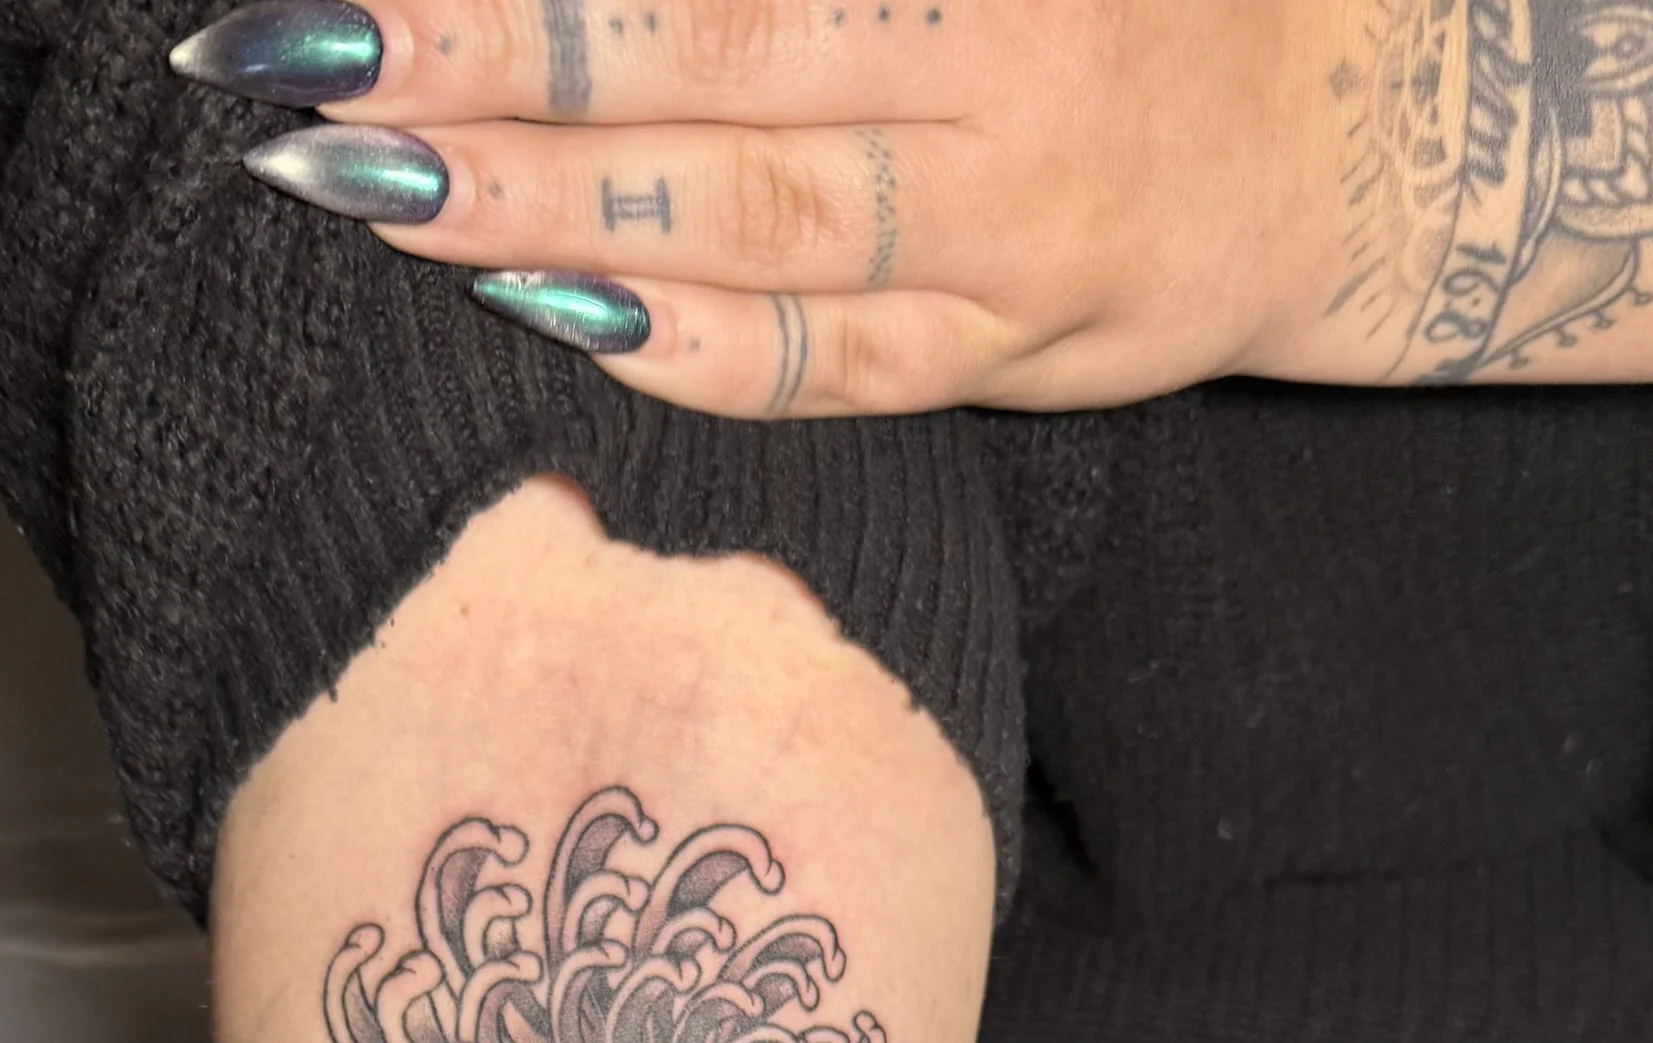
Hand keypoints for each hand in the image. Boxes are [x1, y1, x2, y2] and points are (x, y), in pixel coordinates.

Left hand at [177, 0, 1345, 415]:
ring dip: (550, 223)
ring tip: (380, 200)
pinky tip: (551, 330)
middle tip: (311, 75)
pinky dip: (687, 352)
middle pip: (713, 65)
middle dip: (498, 75)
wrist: (1342, 140)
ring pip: (753, 229)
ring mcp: (1014, 235)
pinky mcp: (1011, 357)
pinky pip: (829, 367)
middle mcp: (1010, 74)